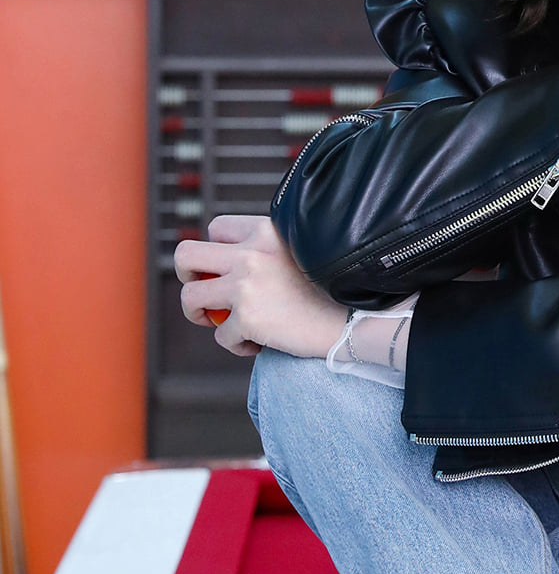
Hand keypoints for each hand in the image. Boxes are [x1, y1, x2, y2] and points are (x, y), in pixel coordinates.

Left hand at [176, 215, 346, 360]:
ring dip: (198, 313)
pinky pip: (221, 336)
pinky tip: (258, 344)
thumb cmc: (333, 290)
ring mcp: (246, 286)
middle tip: (204, 293)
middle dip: (188, 276)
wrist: (356, 319)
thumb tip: (230, 263)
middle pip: (186, 255)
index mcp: (266, 230)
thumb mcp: (302, 250)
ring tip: (221, 322)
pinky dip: (236, 345)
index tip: (228, 269)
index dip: (216, 250)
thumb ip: (268, 249)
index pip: (217, 228)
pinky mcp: (248, 318)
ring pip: (190, 297)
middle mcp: (251, 254)